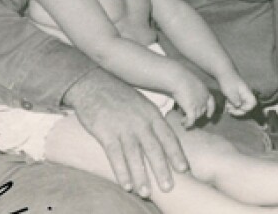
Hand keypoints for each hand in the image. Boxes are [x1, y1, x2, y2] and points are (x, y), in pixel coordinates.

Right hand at [64, 68, 187, 197]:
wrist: (93, 84)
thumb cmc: (119, 96)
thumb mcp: (142, 104)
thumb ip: (152, 120)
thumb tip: (162, 139)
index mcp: (151, 114)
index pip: (168, 136)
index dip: (176, 154)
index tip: (184, 169)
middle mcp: (140, 121)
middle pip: (154, 149)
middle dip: (162, 169)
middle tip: (168, 187)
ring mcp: (123, 127)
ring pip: (135, 155)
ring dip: (141, 175)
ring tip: (145, 193)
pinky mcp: (106, 132)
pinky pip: (115, 155)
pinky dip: (121, 171)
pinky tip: (126, 184)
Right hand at [171, 69, 215, 127]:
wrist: (178, 79)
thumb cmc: (182, 77)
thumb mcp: (192, 83)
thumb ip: (193, 90)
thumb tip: (188, 94)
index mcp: (206, 91)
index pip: (211, 103)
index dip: (210, 110)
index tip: (208, 116)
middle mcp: (204, 99)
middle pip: (202, 111)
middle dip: (196, 115)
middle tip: (188, 117)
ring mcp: (198, 105)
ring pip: (196, 117)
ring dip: (190, 120)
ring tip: (182, 121)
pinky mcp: (191, 110)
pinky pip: (191, 121)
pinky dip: (188, 124)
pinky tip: (183, 124)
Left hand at [217, 71, 257, 115]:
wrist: (223, 73)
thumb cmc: (227, 80)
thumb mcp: (229, 90)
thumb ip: (235, 99)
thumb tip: (239, 106)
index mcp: (246, 92)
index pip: (253, 103)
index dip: (246, 108)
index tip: (237, 107)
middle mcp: (246, 94)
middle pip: (247, 107)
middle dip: (238, 110)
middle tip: (230, 109)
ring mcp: (241, 95)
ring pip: (241, 106)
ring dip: (234, 109)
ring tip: (227, 106)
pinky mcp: (237, 96)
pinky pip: (236, 104)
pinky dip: (232, 106)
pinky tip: (226, 103)